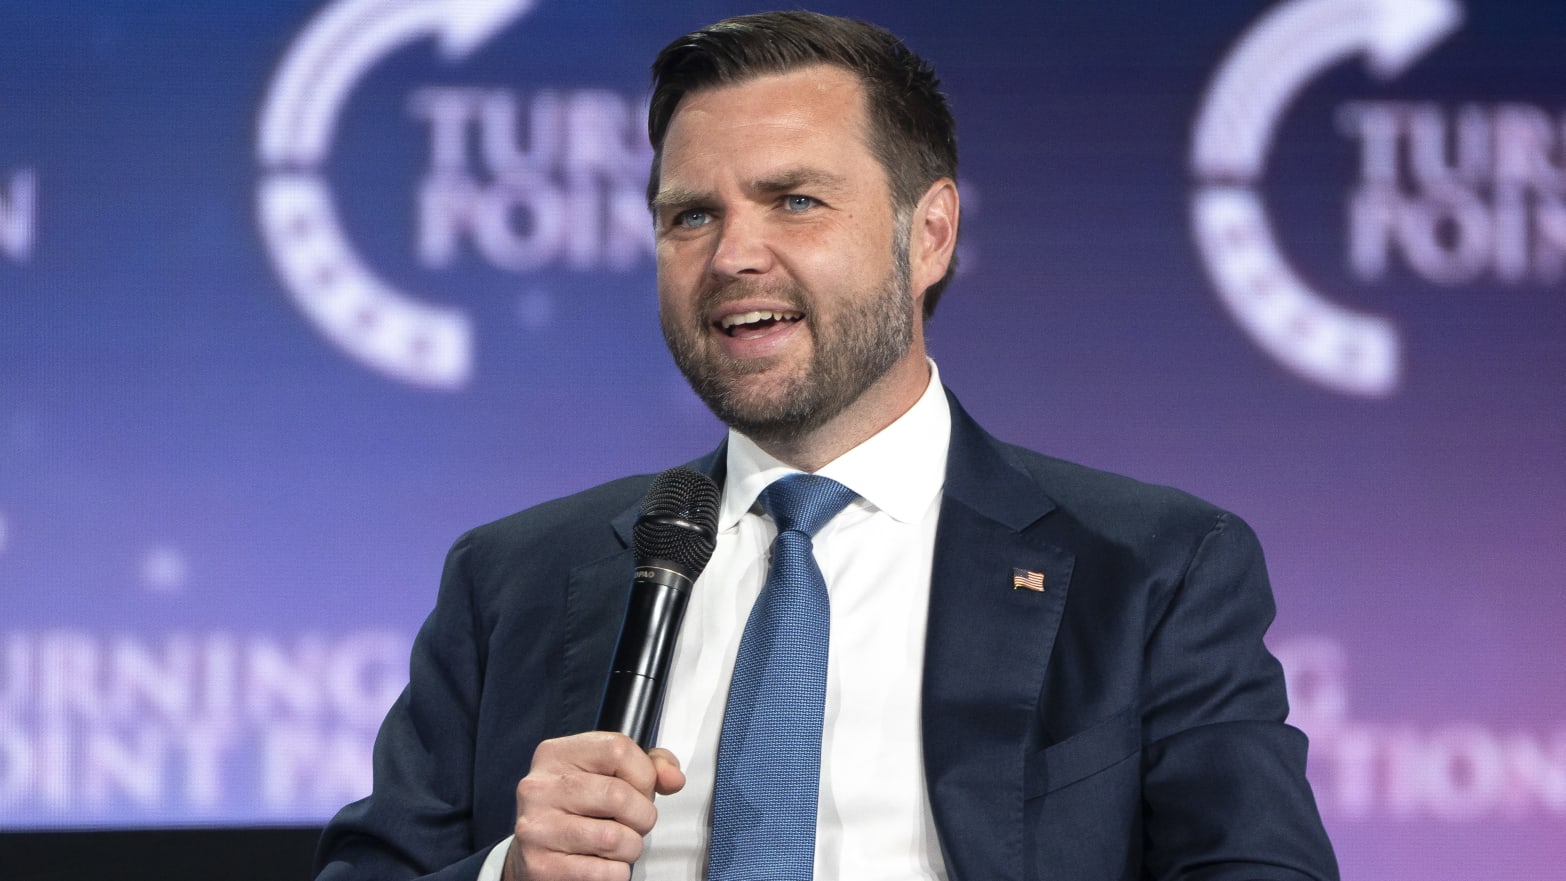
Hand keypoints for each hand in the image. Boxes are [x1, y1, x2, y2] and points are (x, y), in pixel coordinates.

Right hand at [502, 731, 684, 880]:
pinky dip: (616, 873)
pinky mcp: (540, 865)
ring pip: (614, 838)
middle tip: (634, 823)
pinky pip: (601, 873)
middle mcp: (540, 787)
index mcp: (556, 754)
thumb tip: (673, 779)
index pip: (618, 749)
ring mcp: (536, 827)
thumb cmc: (577, 807)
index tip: (640, 789)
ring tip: (619, 844)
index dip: (644, 774)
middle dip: (642, 816)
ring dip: (630, 847)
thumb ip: (648, 766)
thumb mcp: (607, 773)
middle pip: (619, 795)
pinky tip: (604, 863)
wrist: (534, 850)